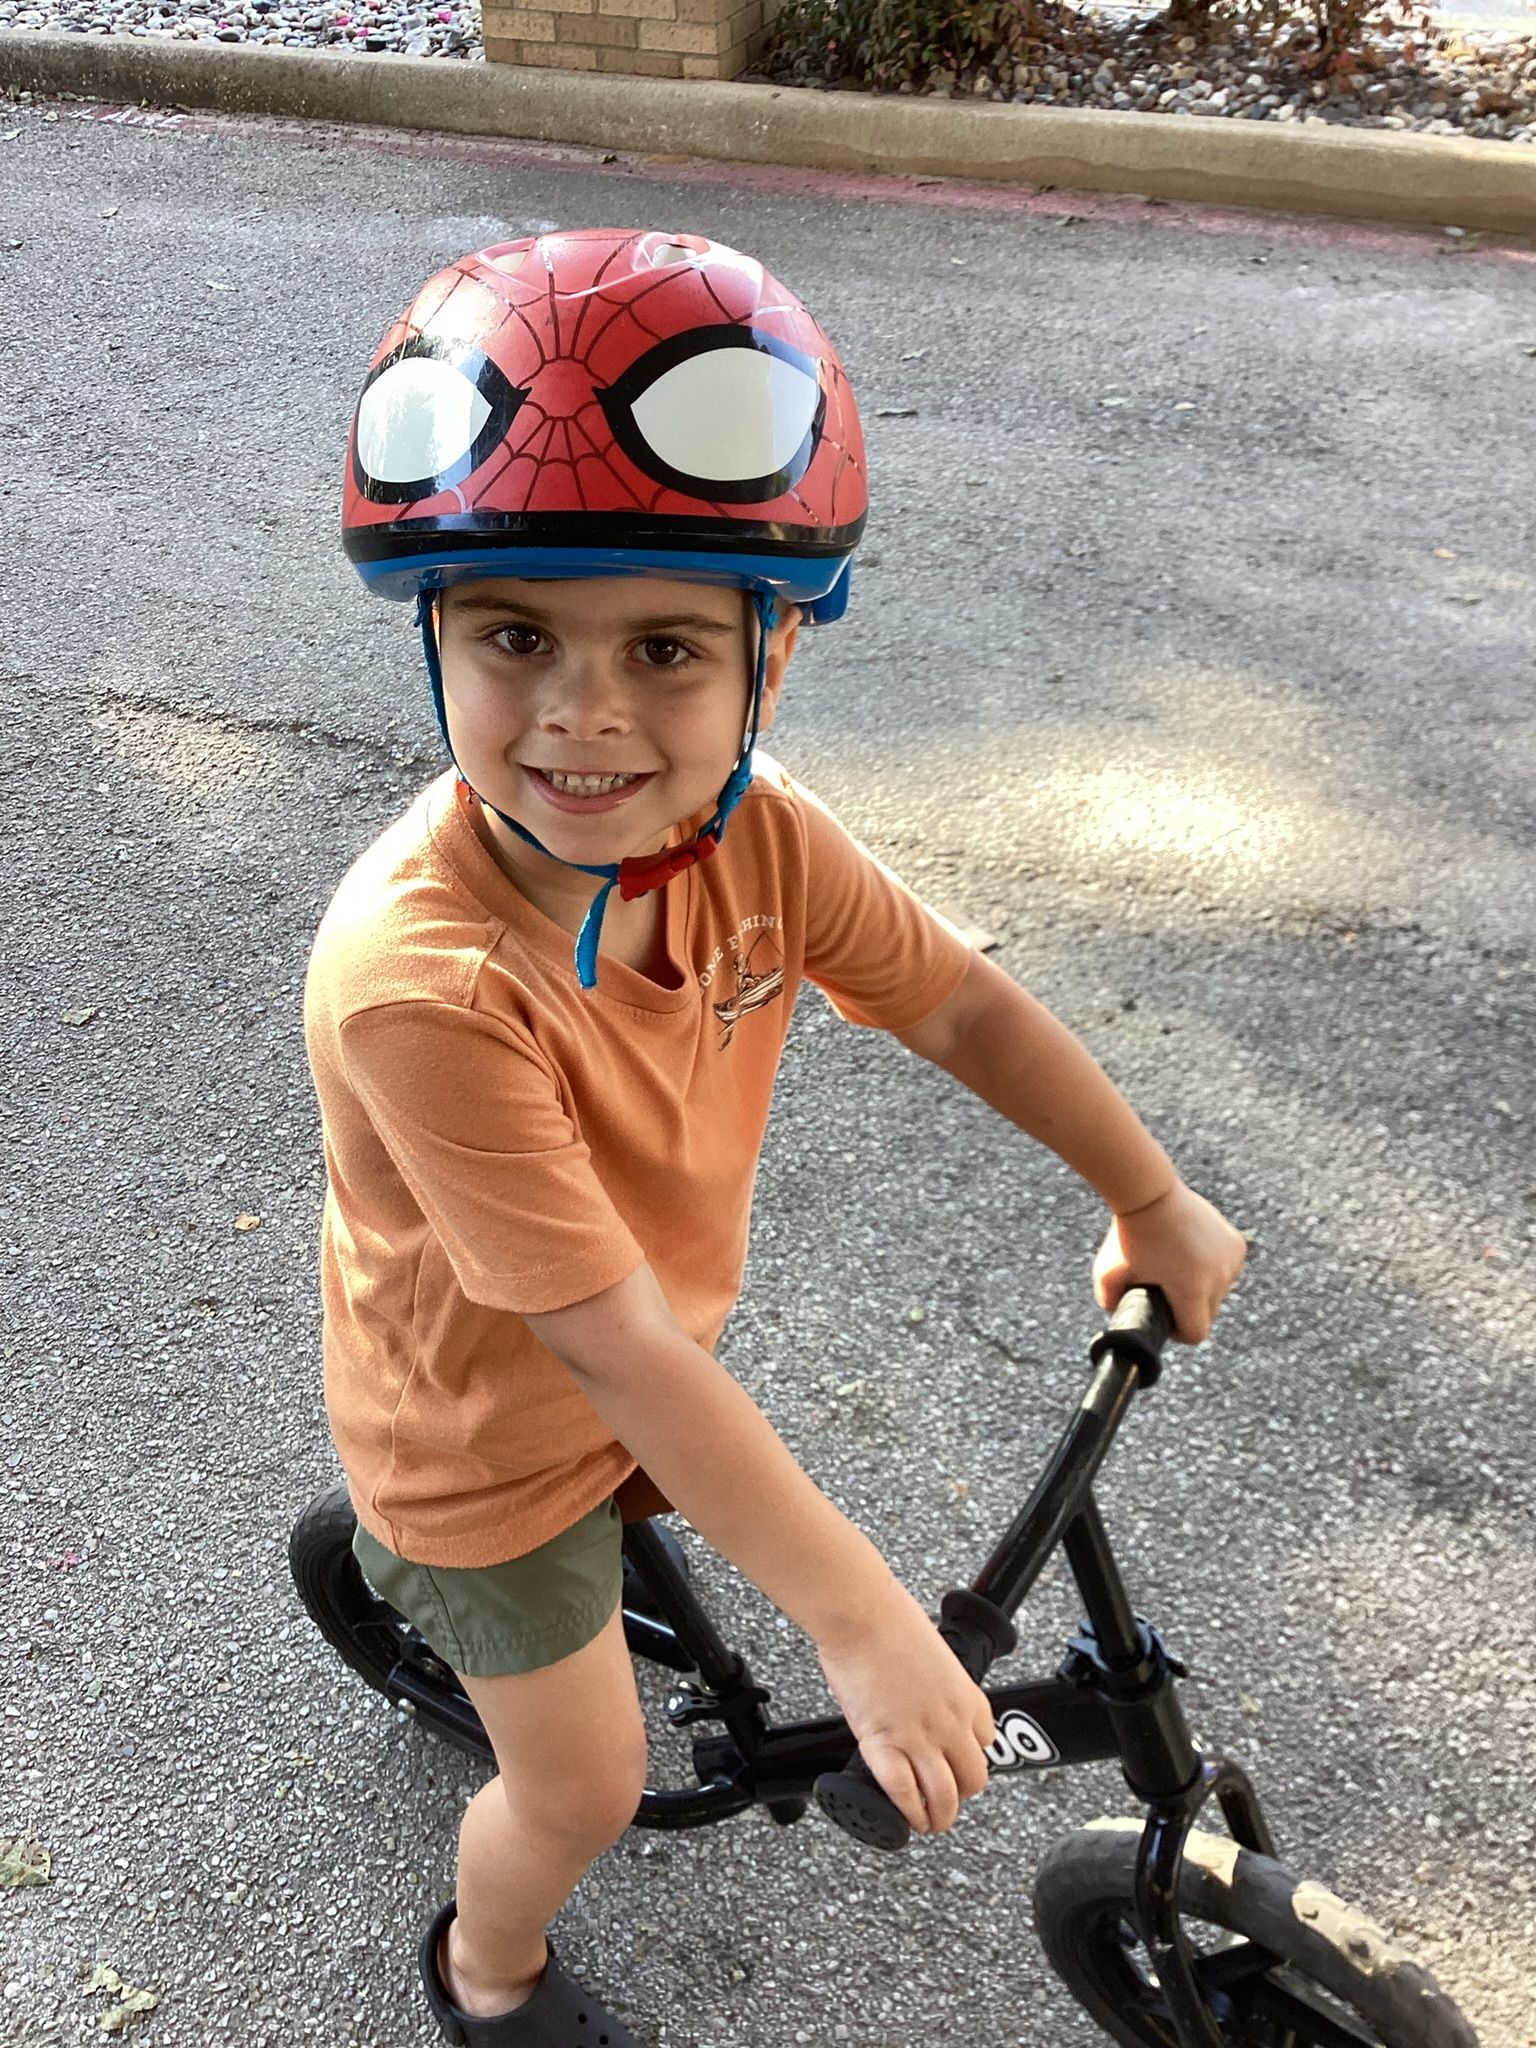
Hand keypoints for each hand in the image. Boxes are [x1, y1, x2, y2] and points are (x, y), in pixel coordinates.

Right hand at [816, 1582, 995, 1834]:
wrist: (861, 1614)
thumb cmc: (889, 1620)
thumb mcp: (933, 1655)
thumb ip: (935, 1687)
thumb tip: (922, 1701)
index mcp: (967, 1696)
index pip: (985, 1744)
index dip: (968, 1758)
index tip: (955, 1762)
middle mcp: (951, 1722)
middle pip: (973, 1780)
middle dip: (960, 1793)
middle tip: (943, 1796)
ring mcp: (919, 1737)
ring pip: (945, 1798)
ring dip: (938, 1816)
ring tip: (929, 1821)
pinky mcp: (884, 1744)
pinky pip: (904, 1793)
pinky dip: (907, 1812)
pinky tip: (905, 1817)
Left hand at [1093, 1179, 1246, 1343]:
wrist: (1150, 1193)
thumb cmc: (1128, 1235)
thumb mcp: (1107, 1274)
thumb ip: (1110, 1303)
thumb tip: (1119, 1314)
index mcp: (1192, 1289)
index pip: (1195, 1333)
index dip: (1177, 1331)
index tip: (1165, 1315)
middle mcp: (1219, 1277)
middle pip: (1209, 1314)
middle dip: (1189, 1308)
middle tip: (1167, 1289)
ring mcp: (1231, 1260)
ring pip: (1220, 1292)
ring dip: (1203, 1287)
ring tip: (1178, 1269)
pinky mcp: (1237, 1244)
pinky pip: (1227, 1270)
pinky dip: (1213, 1268)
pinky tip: (1194, 1256)